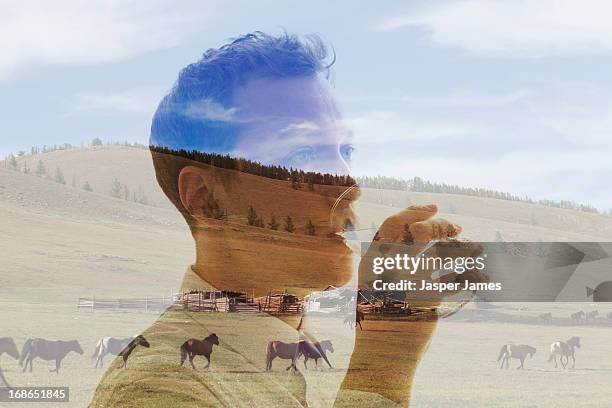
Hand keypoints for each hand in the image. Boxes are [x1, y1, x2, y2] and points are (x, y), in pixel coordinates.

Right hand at [337, 204, 484, 405]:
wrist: (382, 351)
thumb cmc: (379, 314)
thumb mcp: (373, 283)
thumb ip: (389, 260)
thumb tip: (417, 235)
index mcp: (373, 259)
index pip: (393, 223)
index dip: (415, 211)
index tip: (434, 207)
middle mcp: (390, 266)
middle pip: (421, 231)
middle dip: (443, 226)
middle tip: (457, 229)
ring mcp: (410, 281)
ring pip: (444, 252)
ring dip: (464, 247)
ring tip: (475, 247)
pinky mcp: (430, 299)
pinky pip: (456, 279)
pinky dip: (470, 276)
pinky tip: (478, 277)